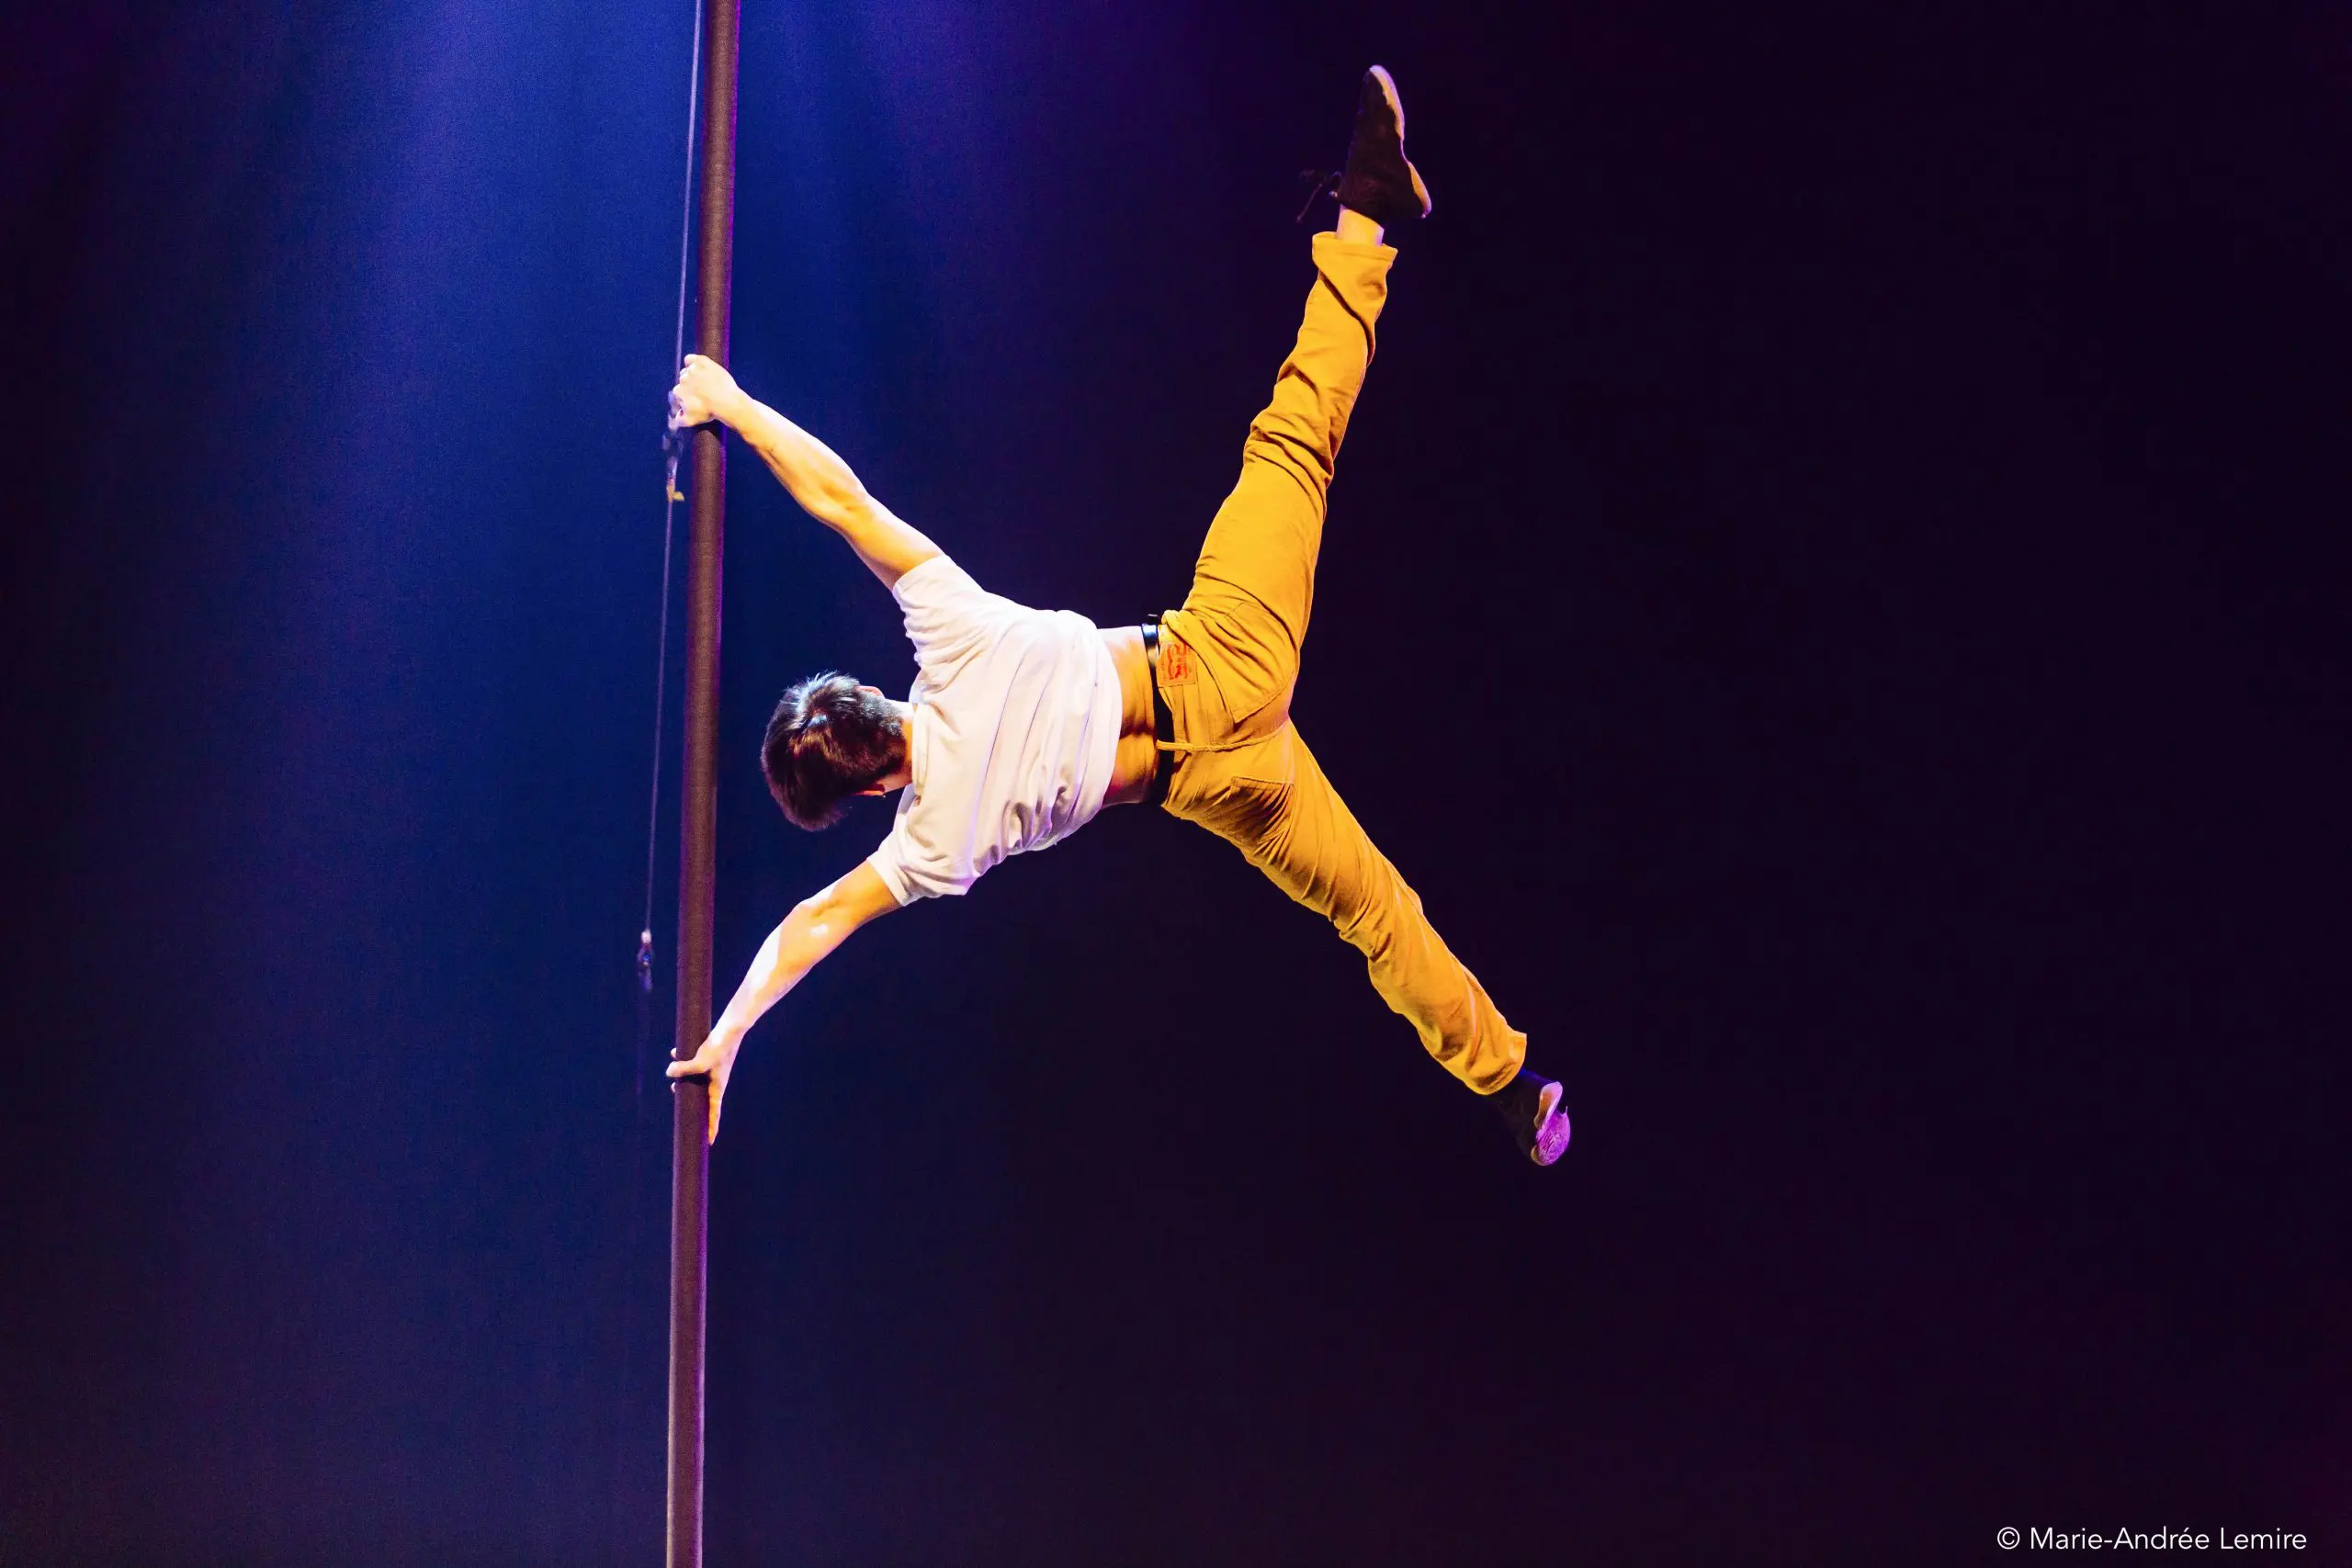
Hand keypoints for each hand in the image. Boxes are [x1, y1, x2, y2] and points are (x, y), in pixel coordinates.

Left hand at [666, 1029, 739, 1143]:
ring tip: (674, 1085)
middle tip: (683, 1113)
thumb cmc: (720, 1048)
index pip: (714, 1113)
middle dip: (692, 1107)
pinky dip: (683, 1061)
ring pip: (696, 1082)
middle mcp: (715, 1081)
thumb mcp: (700, 1061)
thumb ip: (684, 1068)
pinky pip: (693, 1064)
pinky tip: (675, 1054)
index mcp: (717, 1088)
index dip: (712, 1128)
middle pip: (702, 1100)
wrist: (730, 1028)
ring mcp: (711, 1070)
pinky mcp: (707, 1058)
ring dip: (685, 1082)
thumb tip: (669, 1072)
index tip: (710, 1142)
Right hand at [668, 353, 741, 431]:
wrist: (727, 401)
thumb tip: (675, 417)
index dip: (687, 395)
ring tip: (706, 381)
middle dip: (691, 385)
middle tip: (704, 391)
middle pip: (684, 380)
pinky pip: (690, 359)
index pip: (679, 392)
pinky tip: (700, 367)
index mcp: (678, 392)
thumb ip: (679, 420)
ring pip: (688, 370)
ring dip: (694, 375)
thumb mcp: (691, 421)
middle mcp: (682, 379)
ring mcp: (691, 370)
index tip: (696, 398)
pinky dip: (692, 361)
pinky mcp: (700, 361)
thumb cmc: (710, 411)